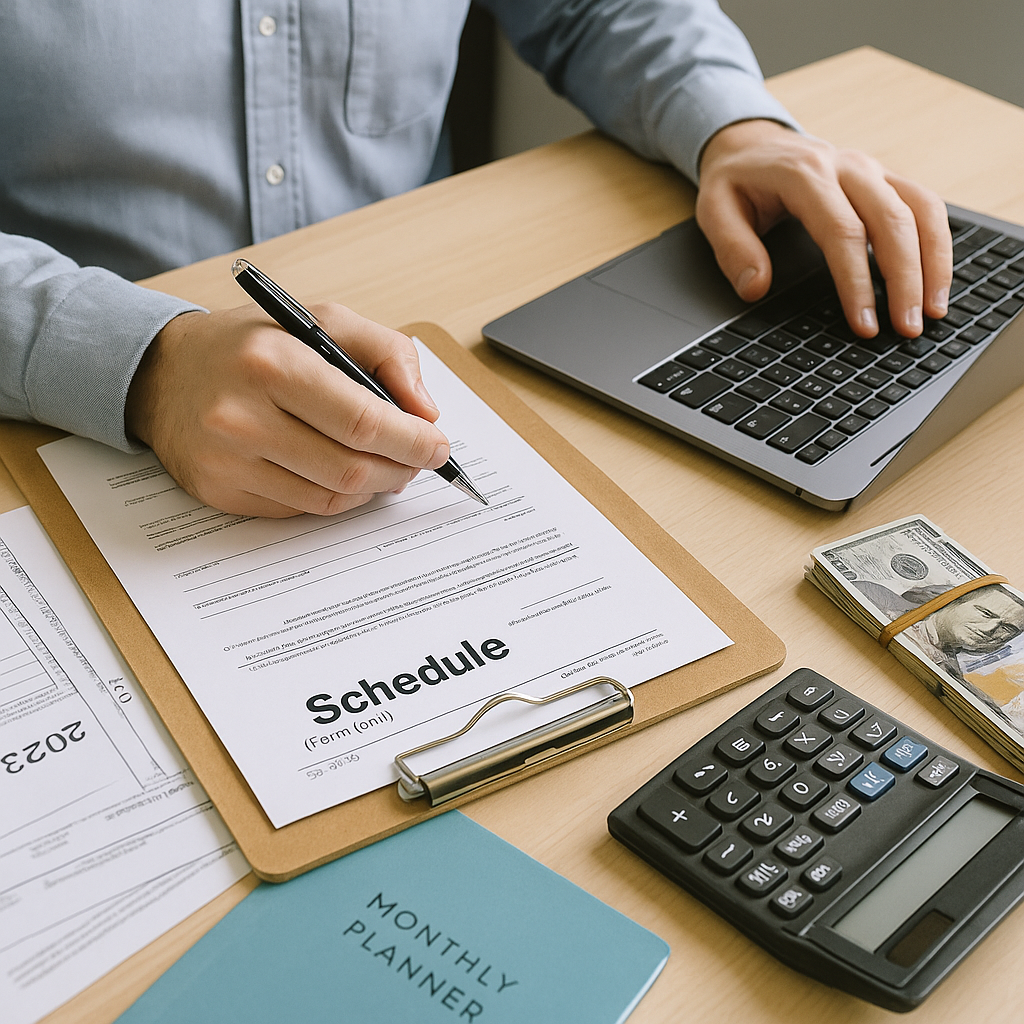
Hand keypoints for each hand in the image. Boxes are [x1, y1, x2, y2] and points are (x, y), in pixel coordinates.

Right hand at [125, 303, 449, 516]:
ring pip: (330, 499)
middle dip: (400, 470)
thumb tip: (425, 412)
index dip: (413, 442)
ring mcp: (227, 461)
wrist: (164, 373)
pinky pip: (299, 510)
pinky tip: (339, 475)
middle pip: (351, 469)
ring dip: (371, 488)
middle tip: (416, 461)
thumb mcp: (320, 320)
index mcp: (272, 363)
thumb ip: (386, 353)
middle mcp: (242, 416)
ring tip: (384, 466)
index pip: (363, 421)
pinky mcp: (219, 492)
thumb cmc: (252, 346)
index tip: (438, 447)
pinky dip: (334, 498)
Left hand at [695, 120, 951, 337]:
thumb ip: (732, 248)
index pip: (843, 231)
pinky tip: (936, 280)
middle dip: (905, 280)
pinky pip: (926, 206)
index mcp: (805, 174)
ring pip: (922, 210)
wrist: (752, 144)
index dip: (857, 281)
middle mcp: (848, 167)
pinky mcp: (886, 179)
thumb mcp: (714, 209)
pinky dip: (937, 243)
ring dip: (934, 262)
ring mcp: (873, 170)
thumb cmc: (736, 181)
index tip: (863, 322)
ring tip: (934, 311)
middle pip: (893, 222)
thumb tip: (755, 288)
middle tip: (907, 328)